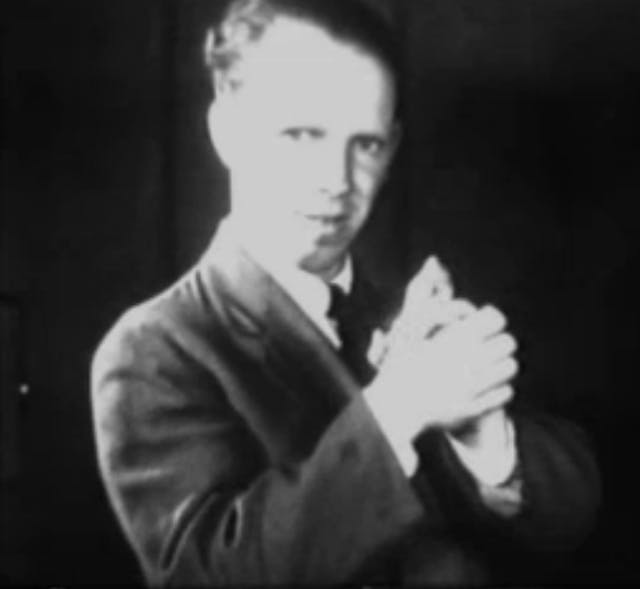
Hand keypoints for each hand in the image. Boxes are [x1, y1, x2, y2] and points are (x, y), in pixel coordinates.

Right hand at [368, 303, 517, 440]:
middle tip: (489, 347)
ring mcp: (474, 386)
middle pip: (508, 341)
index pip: (495, 319)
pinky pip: (506, 392)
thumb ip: (432, 312)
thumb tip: (456, 304)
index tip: (484, 325)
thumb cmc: (400, 367)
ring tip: (490, 367)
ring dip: (502, 364)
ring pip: (510, 366)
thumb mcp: (408, 332)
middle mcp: (468, 361)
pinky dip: (500, 389)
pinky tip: (486, 388)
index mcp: (453, 339)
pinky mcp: (477, 408)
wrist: (394, 410)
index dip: (491, 319)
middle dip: (499, 341)